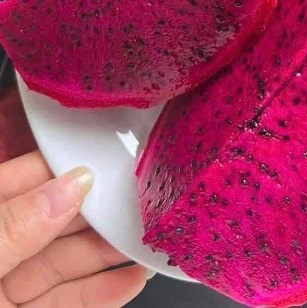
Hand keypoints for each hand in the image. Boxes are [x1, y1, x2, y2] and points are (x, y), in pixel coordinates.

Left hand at [0, 151, 146, 306]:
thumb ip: (17, 225)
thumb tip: (68, 187)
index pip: (23, 182)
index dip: (64, 170)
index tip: (104, 163)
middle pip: (51, 222)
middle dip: (95, 214)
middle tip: (134, 205)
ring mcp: (5, 289)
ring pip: (64, 262)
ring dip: (106, 253)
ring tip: (141, 243)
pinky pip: (65, 303)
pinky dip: (100, 293)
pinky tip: (129, 279)